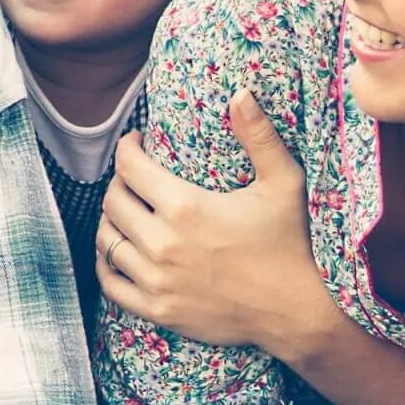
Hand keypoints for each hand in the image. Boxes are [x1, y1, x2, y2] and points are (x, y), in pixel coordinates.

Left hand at [98, 90, 325, 352]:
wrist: (298, 312)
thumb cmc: (293, 244)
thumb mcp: (283, 184)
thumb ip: (259, 136)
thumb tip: (240, 92)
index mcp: (185, 208)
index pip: (130, 167)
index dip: (127, 148)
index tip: (137, 142)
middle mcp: (163, 244)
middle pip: (113, 202)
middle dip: (119, 181)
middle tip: (135, 177)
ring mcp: (157, 281)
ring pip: (106, 242)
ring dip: (110, 221)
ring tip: (126, 211)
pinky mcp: (158, 310)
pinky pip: (110, 284)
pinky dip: (106, 264)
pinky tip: (118, 251)